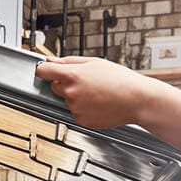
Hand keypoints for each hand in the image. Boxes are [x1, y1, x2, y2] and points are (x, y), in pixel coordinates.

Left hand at [35, 56, 161, 128]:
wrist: (136, 99)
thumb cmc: (119, 79)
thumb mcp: (94, 62)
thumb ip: (68, 61)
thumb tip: (50, 60)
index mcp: (72, 75)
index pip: (43, 72)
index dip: (43, 70)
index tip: (44, 70)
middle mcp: (70, 93)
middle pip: (55, 87)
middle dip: (65, 83)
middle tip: (86, 81)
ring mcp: (75, 108)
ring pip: (67, 100)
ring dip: (77, 96)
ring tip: (97, 92)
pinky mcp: (81, 120)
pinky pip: (76, 112)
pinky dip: (84, 108)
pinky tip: (98, 102)